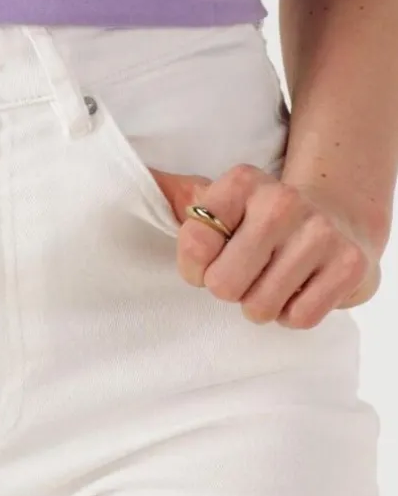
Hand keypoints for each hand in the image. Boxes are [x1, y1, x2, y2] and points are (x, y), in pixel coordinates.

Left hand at [148, 163, 381, 327]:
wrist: (338, 222)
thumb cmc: (261, 227)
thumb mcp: (219, 208)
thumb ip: (181, 202)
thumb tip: (145, 178)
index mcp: (242, 183)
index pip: (193, 242)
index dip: (197, 268)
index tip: (215, 259)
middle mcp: (282, 200)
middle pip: (223, 285)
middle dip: (231, 291)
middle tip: (249, 275)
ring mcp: (321, 231)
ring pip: (260, 307)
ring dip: (263, 305)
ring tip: (276, 281)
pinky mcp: (350, 264)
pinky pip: (299, 318)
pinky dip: (295, 314)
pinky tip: (302, 289)